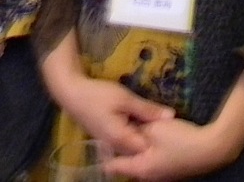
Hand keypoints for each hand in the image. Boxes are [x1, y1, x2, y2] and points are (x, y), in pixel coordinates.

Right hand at [53, 75, 175, 158]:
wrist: (72, 93)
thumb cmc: (98, 95)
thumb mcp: (126, 99)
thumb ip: (148, 110)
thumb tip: (172, 117)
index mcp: (121, 139)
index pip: (146, 148)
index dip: (159, 139)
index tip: (170, 128)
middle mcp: (115, 146)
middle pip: (139, 148)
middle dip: (152, 138)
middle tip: (166, 124)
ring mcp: (109, 143)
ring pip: (132, 144)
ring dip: (143, 133)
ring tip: (156, 121)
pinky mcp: (107, 136)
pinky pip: (124, 139)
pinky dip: (134, 131)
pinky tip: (140, 121)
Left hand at [107, 66, 243, 180]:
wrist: (212, 149)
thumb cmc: (181, 140)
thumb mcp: (155, 128)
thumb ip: (137, 129)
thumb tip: (126, 129)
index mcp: (139, 169)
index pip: (110, 166)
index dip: (105, 151)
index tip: (104, 135)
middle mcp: (147, 177)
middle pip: (126, 163)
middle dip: (123, 147)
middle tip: (124, 128)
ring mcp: (160, 176)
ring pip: (140, 161)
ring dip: (138, 148)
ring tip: (141, 130)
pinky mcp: (170, 171)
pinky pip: (152, 161)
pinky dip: (150, 150)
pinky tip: (157, 138)